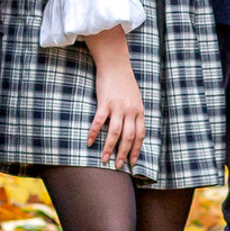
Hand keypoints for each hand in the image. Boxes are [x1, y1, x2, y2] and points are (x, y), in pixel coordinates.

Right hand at [86, 42, 145, 166]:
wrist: (115, 64)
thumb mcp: (135, 98)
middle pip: (128, 137)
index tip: (132, 162)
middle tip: (118, 166)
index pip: (140, 135)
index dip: (136, 150)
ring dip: (109, 148)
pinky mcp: (105, 102)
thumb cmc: (124, 81)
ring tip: (104, 160)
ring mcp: (117, 107)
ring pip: (115, 133)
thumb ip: (135, 114)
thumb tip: (133, 130)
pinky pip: (99, 122)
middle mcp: (130, 111)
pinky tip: (89, 142)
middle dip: (123, 154)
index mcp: (139, 111)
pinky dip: (93, 133)